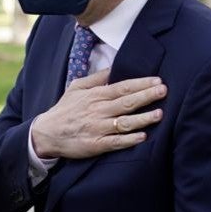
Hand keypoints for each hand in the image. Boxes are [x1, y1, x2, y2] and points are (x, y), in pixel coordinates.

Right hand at [30, 69, 165, 159]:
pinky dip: (129, 140)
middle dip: (147, 96)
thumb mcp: (76, 87)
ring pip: (124, 123)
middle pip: (126, 102)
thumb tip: (114, 67)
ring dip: (142, 118)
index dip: (141, 84)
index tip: (157, 80)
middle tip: (164, 91)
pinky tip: (142, 136)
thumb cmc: (65, 110)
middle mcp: (98, 111)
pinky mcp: (95, 145)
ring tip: (159, 114)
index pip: (122, 87)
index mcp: (95, 96)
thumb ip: (96, 78)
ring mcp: (97, 129)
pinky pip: (115, 142)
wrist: (46, 133)